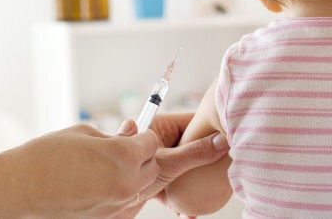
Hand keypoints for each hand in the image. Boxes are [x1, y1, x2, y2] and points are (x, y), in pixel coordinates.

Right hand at [11, 124, 159, 217]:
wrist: (18, 189)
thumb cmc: (47, 156)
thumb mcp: (84, 133)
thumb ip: (114, 134)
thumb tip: (131, 131)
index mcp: (124, 156)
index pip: (152, 142)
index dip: (141, 136)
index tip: (129, 134)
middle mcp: (126, 182)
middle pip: (152, 167)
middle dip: (141, 157)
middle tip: (118, 150)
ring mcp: (117, 205)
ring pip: (140, 187)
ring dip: (131, 175)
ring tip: (103, 168)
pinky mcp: (106, 218)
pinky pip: (123, 202)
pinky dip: (117, 192)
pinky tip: (95, 184)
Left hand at [113, 114, 228, 217]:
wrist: (102, 203)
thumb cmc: (125, 174)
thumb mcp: (167, 163)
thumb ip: (194, 153)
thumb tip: (222, 141)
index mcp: (159, 127)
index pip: (192, 121)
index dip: (211, 127)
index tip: (230, 133)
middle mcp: (159, 142)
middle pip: (191, 145)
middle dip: (206, 158)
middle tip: (224, 167)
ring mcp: (156, 162)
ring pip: (185, 167)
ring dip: (195, 183)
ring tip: (209, 194)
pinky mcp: (153, 181)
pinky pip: (174, 185)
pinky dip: (180, 199)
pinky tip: (187, 212)